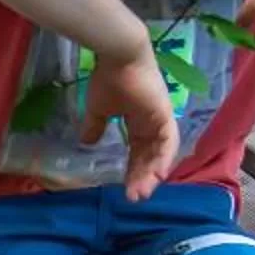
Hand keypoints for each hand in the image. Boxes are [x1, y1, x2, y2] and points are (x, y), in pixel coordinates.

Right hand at [80, 38, 180, 201]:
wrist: (117, 57)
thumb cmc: (109, 79)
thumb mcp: (99, 109)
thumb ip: (96, 126)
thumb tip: (86, 142)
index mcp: (138, 122)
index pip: (138, 152)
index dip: (132, 171)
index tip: (124, 188)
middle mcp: (152, 124)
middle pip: (149, 158)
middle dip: (141, 178)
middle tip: (132, 197)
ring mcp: (161, 120)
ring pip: (160, 154)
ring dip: (151, 174)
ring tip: (140, 192)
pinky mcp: (165, 116)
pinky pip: (168, 143)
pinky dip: (164, 159)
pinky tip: (157, 175)